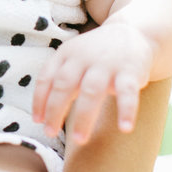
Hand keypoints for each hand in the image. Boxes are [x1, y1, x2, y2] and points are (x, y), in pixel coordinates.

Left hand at [33, 22, 155, 144]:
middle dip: (55, 110)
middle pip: (64, 85)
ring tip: (79, 139)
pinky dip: (126, 111)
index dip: (39, 100)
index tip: (37, 121)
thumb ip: (58, 81)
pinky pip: (128, 92)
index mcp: (66, 54)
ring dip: (83, 117)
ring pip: (91, 91)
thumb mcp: (73, 59)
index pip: (47, 78)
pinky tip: (125, 129)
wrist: (134, 33)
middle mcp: (84, 57)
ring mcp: (107, 64)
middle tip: (50, 133)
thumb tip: (41, 118)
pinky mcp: (130, 71)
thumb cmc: (96, 54)